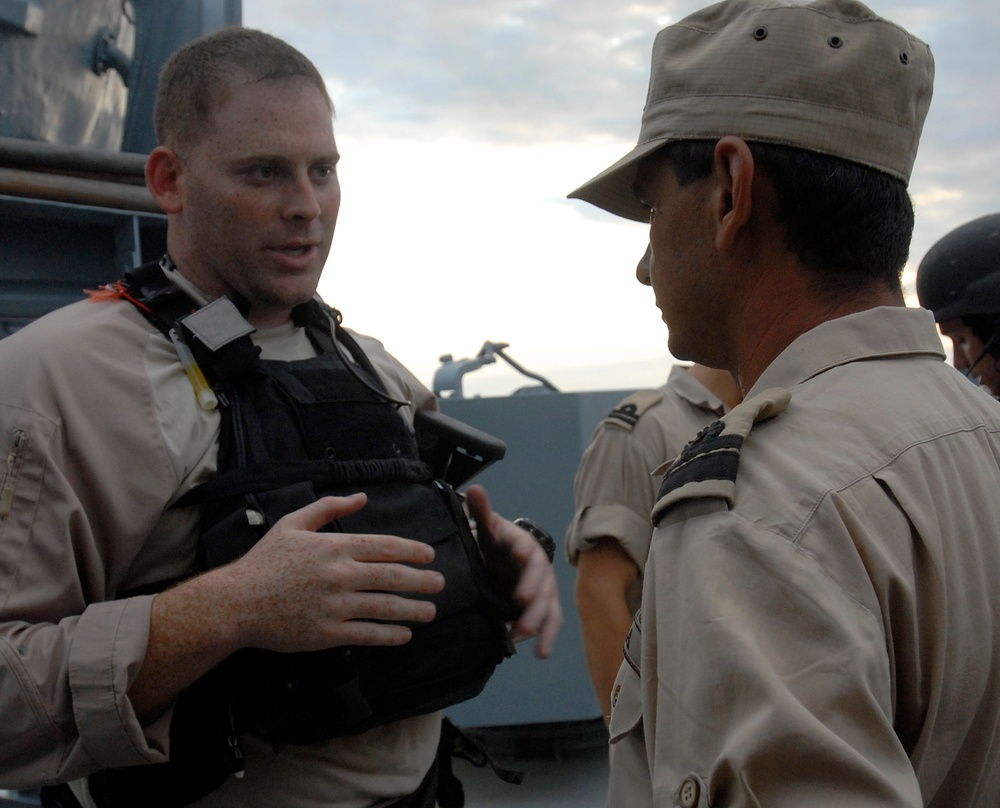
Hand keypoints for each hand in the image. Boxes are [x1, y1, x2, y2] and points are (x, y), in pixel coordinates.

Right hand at [222, 493, 445, 651]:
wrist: (236, 602)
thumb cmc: (264, 562)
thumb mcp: (293, 523)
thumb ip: (328, 507)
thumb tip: (361, 497)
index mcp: (334, 546)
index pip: (385, 546)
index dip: (412, 551)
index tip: (429, 556)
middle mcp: (340, 574)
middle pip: (392, 576)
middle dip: (422, 580)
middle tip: (440, 584)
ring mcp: (335, 605)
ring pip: (385, 607)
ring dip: (413, 609)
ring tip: (430, 611)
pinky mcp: (327, 633)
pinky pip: (367, 634)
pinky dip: (390, 635)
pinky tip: (404, 635)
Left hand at [464, 485, 562, 657]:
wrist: (506, 557)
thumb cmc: (496, 542)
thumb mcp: (487, 527)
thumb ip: (481, 511)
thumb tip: (474, 489)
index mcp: (525, 546)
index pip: (527, 550)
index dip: (524, 554)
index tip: (520, 555)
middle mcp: (539, 568)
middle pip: (541, 581)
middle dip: (533, 593)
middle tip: (521, 603)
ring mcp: (544, 589)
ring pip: (548, 605)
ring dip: (539, 620)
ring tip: (523, 633)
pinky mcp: (544, 607)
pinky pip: (551, 622)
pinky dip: (548, 637)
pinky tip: (541, 654)